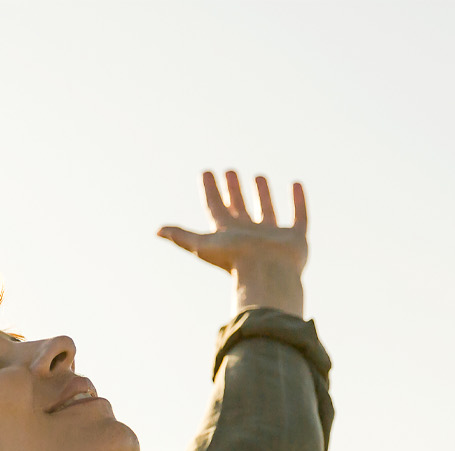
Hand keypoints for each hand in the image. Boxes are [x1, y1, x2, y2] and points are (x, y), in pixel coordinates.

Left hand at [158, 171, 307, 317]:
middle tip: (229, 171)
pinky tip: (296, 184)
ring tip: (258, 176)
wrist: (267, 274)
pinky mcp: (295, 238)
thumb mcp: (202, 245)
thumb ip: (180, 236)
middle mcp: (248, 234)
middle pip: (237, 207)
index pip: (214, 207)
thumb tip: (156, 231)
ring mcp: (272, 236)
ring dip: (261, 194)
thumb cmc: (234, 260)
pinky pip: (299, 215)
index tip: (205, 172)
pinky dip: (298, 200)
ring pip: (265, 210)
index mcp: (226, 234)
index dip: (208, 190)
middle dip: (232, 189)